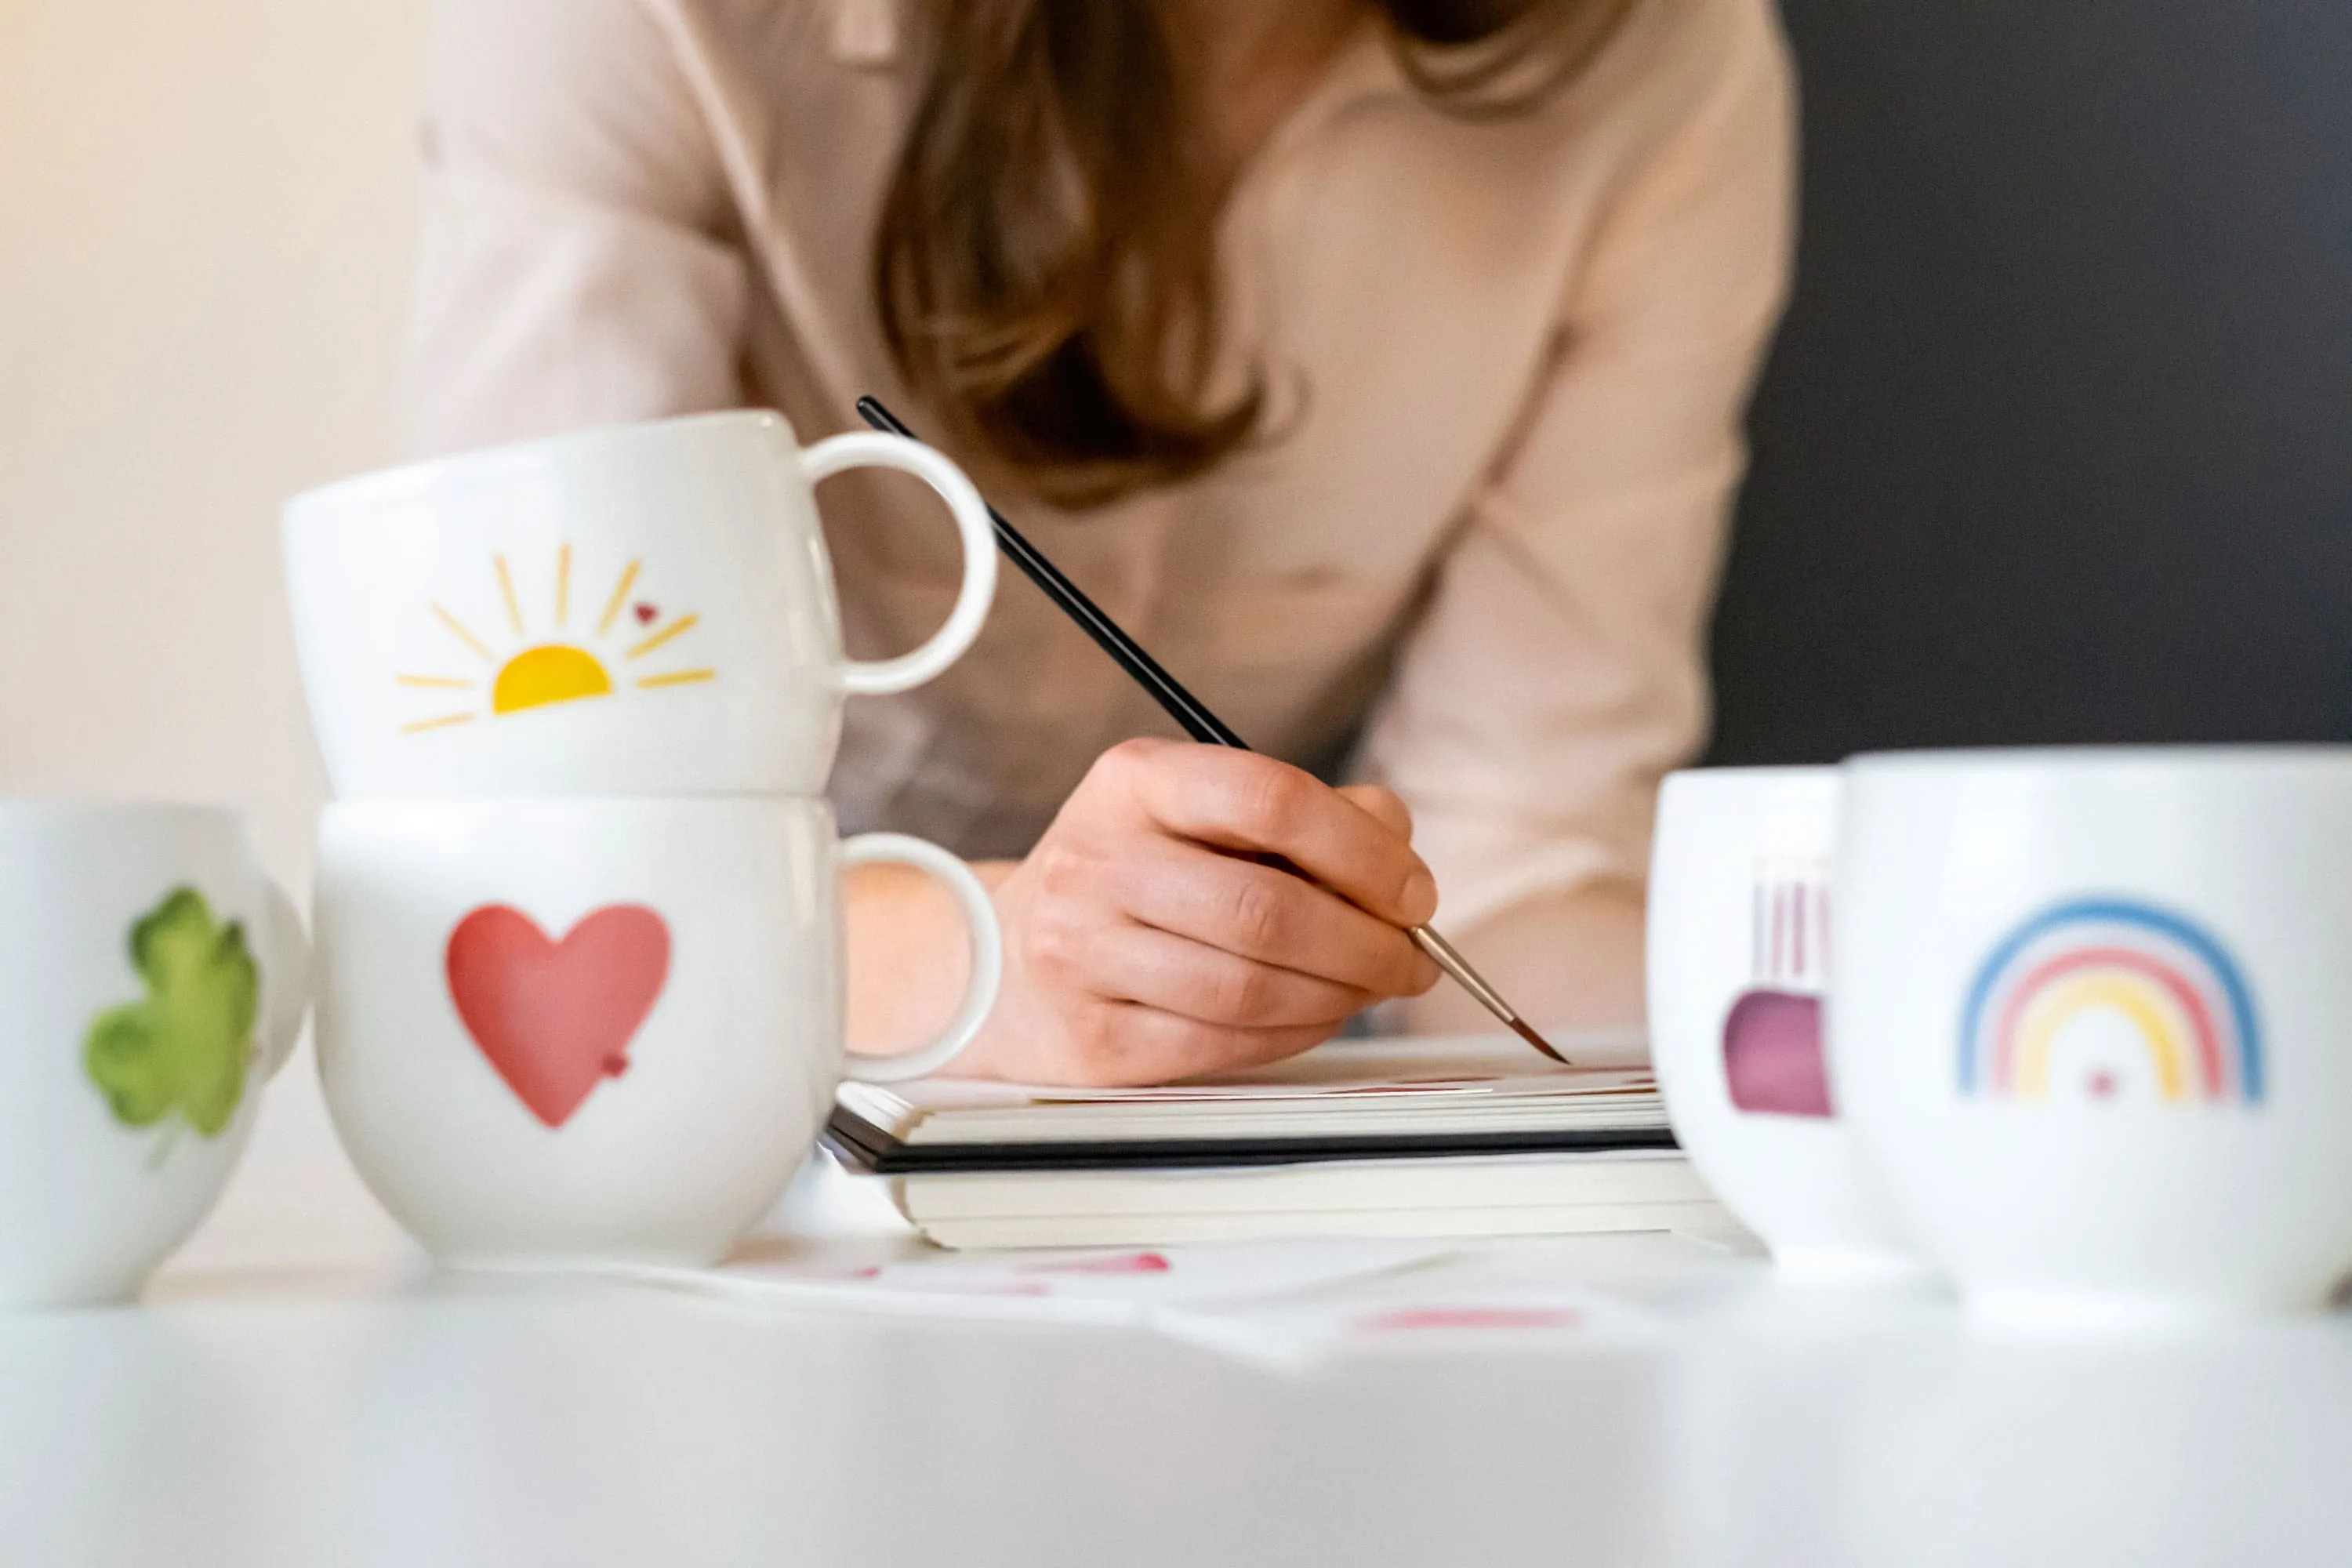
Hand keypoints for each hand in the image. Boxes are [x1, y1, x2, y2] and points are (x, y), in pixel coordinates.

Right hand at [958, 738, 1441, 1084]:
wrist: (1003, 962)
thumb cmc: (1132, 880)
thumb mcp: (1200, 814)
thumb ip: (1311, 816)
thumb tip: (1398, 855)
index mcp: (1134, 782)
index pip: (1270, 797)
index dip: (1363, 850)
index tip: (1414, 891)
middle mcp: (1097, 860)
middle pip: (1269, 909)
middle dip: (1368, 943)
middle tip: (1410, 957)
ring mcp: (1084, 953)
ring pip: (1253, 989)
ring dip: (1341, 997)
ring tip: (1369, 988)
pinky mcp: (1094, 1039)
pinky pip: (1225, 1046)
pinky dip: (1295, 1036)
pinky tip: (1314, 1017)